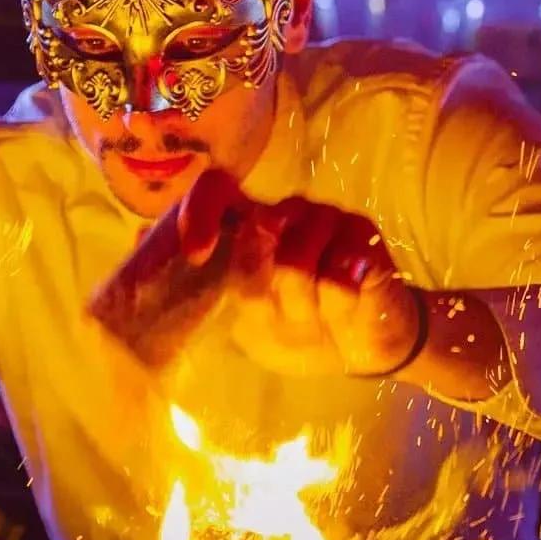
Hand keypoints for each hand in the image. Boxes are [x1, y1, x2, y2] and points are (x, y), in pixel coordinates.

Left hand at [180, 175, 423, 379]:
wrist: (361, 349)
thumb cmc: (296, 332)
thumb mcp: (249, 326)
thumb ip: (217, 292)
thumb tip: (175, 252)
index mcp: (249, 227)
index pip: (215, 189)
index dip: (200, 213)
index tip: (197, 254)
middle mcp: (287, 213)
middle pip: (258, 227)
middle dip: (262, 287)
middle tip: (277, 315)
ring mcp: (328, 219)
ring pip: (299, 256)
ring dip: (303, 304)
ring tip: (315, 318)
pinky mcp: (365, 238)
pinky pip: (342, 269)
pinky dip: (338, 301)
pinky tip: (346, 309)